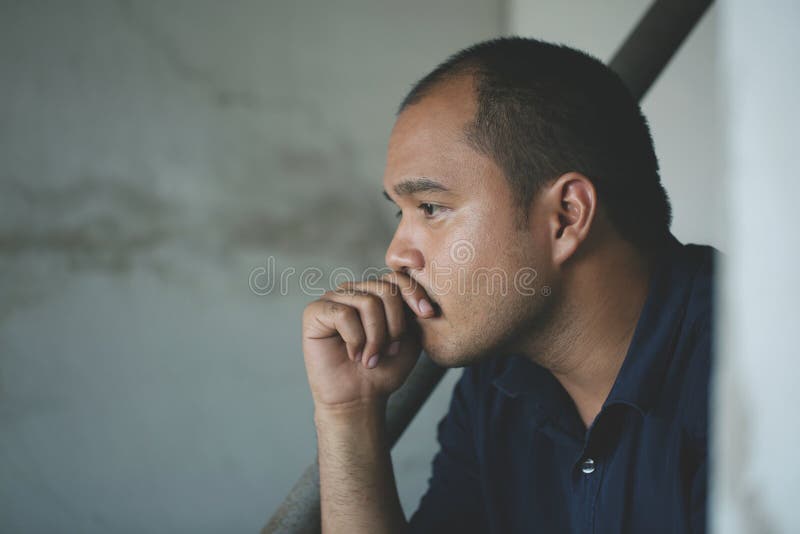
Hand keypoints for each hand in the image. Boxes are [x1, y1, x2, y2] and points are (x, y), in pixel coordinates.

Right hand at [302, 272, 434, 409]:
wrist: (360, 398)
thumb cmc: (384, 369)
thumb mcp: (409, 337)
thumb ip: (414, 311)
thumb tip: (423, 293)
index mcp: (375, 292)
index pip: (397, 277)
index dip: (414, 293)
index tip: (428, 315)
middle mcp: (354, 290)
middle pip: (385, 290)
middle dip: (395, 325)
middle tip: (391, 351)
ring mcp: (333, 298)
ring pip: (367, 302)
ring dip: (376, 337)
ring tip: (372, 358)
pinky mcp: (315, 311)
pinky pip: (343, 314)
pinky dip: (355, 340)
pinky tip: (353, 355)